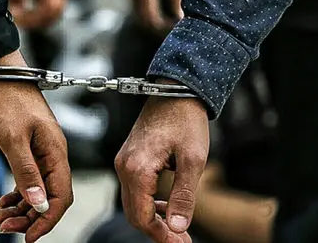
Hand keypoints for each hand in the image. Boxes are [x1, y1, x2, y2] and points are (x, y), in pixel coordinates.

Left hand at [0, 50, 72, 242]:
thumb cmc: (7, 101)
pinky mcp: (29, 150)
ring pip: (37, 191)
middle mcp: (52, 154)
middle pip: (49, 196)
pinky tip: (1, 202)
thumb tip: (39, 203)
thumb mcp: (13, 138)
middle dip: (30, 217)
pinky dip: (16, 194)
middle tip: (6, 229)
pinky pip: (28, 180)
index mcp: (56, 151)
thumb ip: (26, 172)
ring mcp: (41, 152)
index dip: (47, 219)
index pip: (61, 195)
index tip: (29, 236)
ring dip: (21, 208)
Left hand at [6, 0, 71, 29]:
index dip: (31, 20)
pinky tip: (32, 5)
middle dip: (37, 22)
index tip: (16, 20)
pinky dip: (46, 7)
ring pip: (58, 8)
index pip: (45, 10)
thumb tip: (16, 6)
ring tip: (24, 15)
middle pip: (55, 13)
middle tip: (20, 22)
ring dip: (42, 16)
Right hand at [115, 92, 208, 242]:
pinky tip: (167, 205)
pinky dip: (148, 202)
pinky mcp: (129, 156)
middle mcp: (124, 166)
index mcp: (137, 168)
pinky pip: (134, 188)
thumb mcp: (193, 159)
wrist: (176, 90)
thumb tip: (179, 227)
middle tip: (182, 241)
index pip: (141, 216)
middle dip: (157, 231)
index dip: (161, 236)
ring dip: (153, 217)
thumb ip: (184, 195)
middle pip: (134, 213)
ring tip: (177, 227)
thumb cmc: (185, 119)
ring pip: (133, 202)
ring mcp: (124, 160)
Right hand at [127, 0, 188, 34]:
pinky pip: (140, 1)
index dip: (163, 29)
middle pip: (143, 19)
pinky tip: (165, 5)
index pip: (150, 20)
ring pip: (141, 10)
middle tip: (176, 28)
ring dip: (155, 16)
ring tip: (173, 18)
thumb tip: (180, 17)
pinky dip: (151, 7)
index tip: (178, 30)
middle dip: (158, 26)